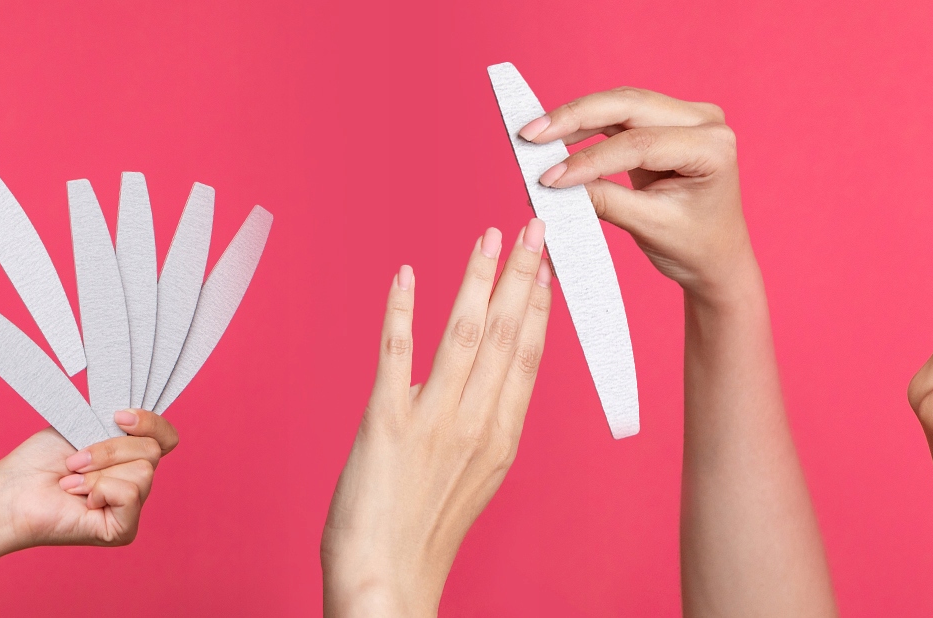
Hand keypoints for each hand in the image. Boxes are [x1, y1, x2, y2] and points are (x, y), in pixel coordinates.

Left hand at [0, 409, 179, 547]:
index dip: (150, 423)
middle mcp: (136, 482)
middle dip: (108, 450)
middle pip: (152, 451)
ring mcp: (132, 508)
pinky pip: (130, 494)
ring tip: (73, 483)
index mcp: (130, 457)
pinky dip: (101, 490)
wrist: (13, 490)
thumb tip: (136, 415)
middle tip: (75, 462)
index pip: (167, 438)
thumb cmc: (40, 461)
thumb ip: (117, 422)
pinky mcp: (124, 530)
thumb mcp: (83, 426)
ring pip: (143, 471)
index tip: (118, 417)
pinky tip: (81, 500)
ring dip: (98, 472)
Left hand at [323, 220, 553, 616]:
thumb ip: (480, 423)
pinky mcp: (385, 424)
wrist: (387, 579)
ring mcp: (432, 422)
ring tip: (489, 238)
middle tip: (535, 228)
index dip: (539, 305)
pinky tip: (407, 278)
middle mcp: (475, 424)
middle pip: (506, 335)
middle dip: (522, 275)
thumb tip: (477, 383)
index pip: (528, 356)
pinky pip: (396, 357)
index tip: (547, 266)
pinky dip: (402, 313)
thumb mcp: (473, 475)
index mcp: (501, 435)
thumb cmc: (423, 535)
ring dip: (477, 280)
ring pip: (463, 336)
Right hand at [519, 87, 748, 299]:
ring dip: (575, 118)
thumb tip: (554, 184)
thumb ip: (604, 200)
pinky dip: (586, 126)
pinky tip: (555, 136)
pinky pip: (619, 117)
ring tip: (534, 135)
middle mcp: (704, 122)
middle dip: (575, 118)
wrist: (716, 258)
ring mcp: (686, 117)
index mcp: (713, 147)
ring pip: (620, 105)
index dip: (590, 159)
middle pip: (629, 106)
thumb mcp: (649, 226)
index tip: (549, 178)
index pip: (641, 143)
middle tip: (530, 134)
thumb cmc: (694, 246)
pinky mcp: (665, 122)